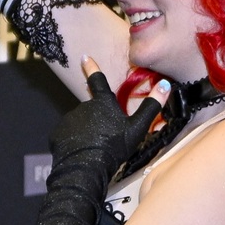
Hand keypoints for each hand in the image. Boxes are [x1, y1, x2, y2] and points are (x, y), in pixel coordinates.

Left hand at [48, 58, 168, 171]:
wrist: (86, 167)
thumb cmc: (113, 146)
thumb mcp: (137, 128)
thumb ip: (151, 107)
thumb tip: (166, 85)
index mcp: (103, 104)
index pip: (98, 81)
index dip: (92, 67)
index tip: (84, 57)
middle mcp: (83, 107)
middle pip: (92, 110)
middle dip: (98, 119)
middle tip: (107, 138)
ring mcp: (69, 120)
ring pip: (81, 124)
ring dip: (87, 132)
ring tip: (97, 149)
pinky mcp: (58, 135)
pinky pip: (68, 136)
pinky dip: (74, 143)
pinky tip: (82, 154)